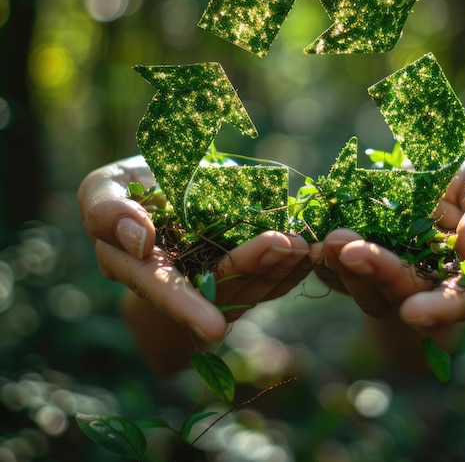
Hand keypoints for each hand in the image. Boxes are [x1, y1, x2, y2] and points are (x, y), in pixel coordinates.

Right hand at [78, 156, 310, 369]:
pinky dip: (288, 263)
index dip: (184, 308)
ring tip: (305, 242)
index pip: (160, 290)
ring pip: (248, 280)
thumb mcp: (102, 191)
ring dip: (280, 263)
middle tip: (287, 246)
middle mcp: (182, 281)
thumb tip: (141, 242)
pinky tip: (309, 251)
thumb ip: (109, 213)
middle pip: (218, 283)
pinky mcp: (240, 271)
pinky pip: (265, 274)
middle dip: (253, 265)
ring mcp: (214, 277)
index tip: (213, 329)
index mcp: (140, 268)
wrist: (160, 187)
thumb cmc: (126, 190)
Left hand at [309, 157, 464, 366]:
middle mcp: (420, 283)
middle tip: (351, 251)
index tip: (412, 314)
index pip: (455, 303)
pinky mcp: (351, 262)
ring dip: (344, 266)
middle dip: (377, 274)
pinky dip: (323, 258)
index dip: (436, 312)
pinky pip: (334, 268)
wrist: (422, 169)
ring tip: (332, 238)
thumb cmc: (463, 183)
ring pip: (363, 286)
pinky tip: (313, 243)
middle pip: (400, 293)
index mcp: (461, 275)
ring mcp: (382, 275)